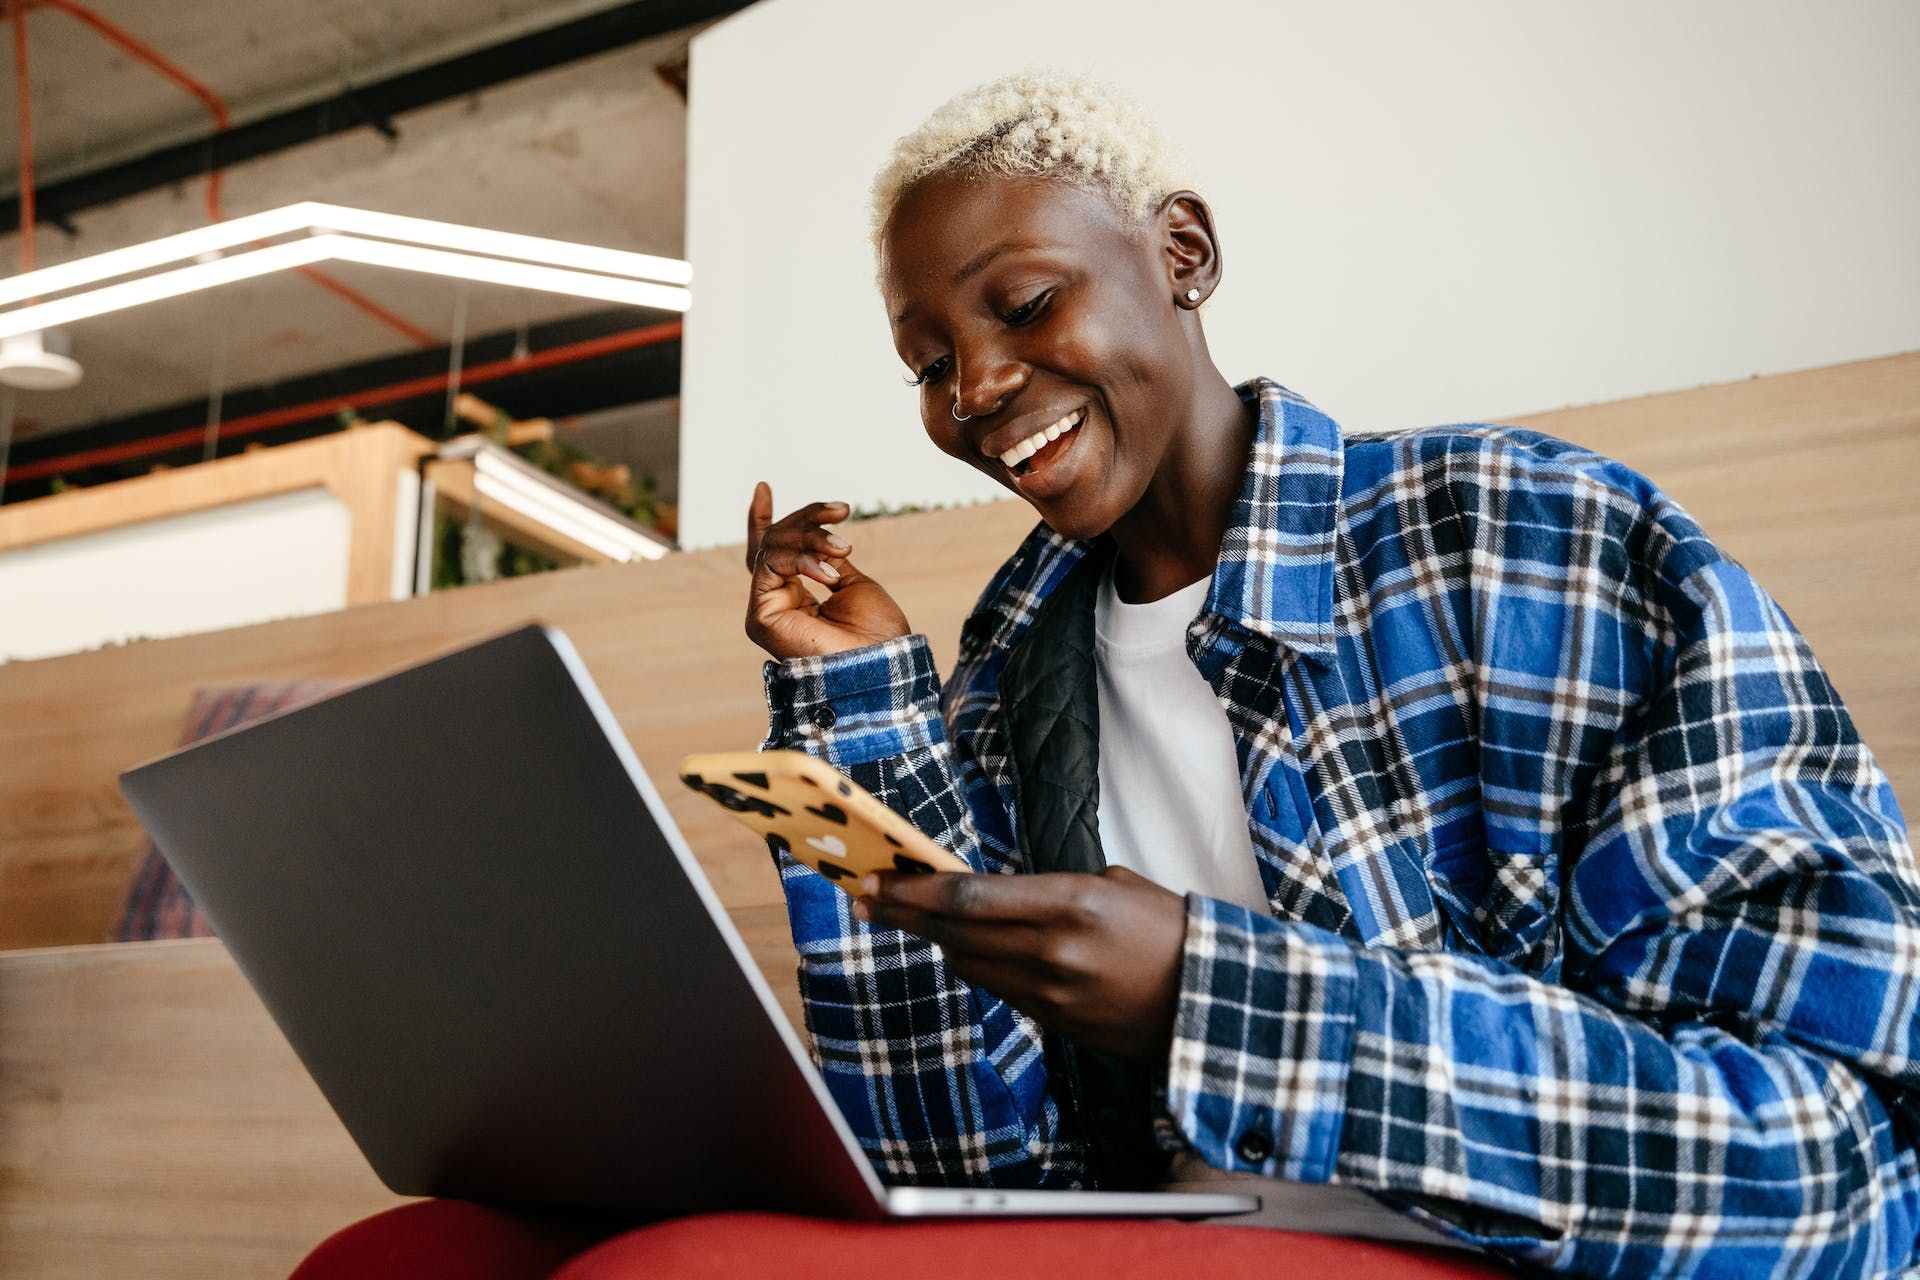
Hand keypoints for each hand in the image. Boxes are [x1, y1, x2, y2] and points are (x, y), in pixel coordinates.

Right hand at [744, 482, 911, 660]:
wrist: (881, 664)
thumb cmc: (875, 632)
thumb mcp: (852, 583)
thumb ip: (825, 560)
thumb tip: (817, 539)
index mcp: (795, 599)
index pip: (772, 553)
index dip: (764, 519)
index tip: (762, 487)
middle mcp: (776, 604)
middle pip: (774, 543)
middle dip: (808, 520)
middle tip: (842, 510)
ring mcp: (765, 610)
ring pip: (772, 548)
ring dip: (812, 537)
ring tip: (844, 548)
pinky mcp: (760, 617)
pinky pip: (770, 564)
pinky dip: (803, 558)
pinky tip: (829, 573)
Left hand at [854, 866, 1187, 1060]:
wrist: (1211, 1000)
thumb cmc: (1170, 932)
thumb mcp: (1116, 884)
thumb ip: (1054, 887)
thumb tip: (1005, 894)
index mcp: (1070, 903)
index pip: (969, 897)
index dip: (914, 890)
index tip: (878, 881)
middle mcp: (1052, 950)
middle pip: (954, 932)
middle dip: (903, 914)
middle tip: (866, 898)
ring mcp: (1051, 993)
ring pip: (968, 964)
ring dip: (937, 941)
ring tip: (910, 919)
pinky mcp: (1055, 1023)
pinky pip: (998, 990)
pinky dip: (977, 966)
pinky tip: (964, 950)